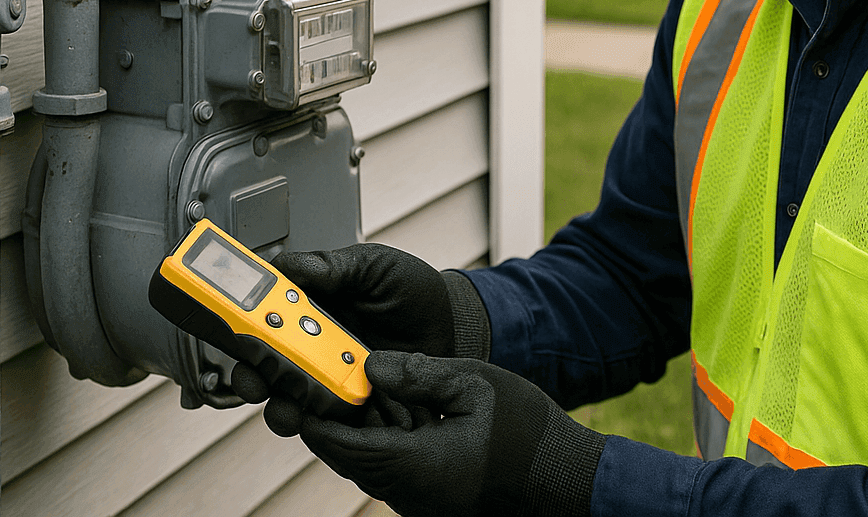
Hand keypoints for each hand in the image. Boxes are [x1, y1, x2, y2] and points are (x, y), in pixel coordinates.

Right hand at [230, 242, 489, 434]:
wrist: (454, 327)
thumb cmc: (414, 292)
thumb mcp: (376, 266)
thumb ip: (335, 266)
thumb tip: (290, 266)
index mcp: (309, 307)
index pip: (262, 317)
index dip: (239, 324)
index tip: (230, 328)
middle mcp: (311, 346)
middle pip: (263, 366)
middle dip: (250, 376)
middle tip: (254, 379)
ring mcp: (329, 379)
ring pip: (288, 401)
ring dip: (281, 407)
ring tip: (290, 408)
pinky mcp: (351, 407)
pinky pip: (326, 423)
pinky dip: (321, 427)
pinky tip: (329, 422)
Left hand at [293, 352, 604, 516]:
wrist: (568, 482)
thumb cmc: (528, 434)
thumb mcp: (475, 384)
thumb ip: (418, 374)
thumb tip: (370, 365)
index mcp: (410, 463)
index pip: (337, 441)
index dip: (313, 410)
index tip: (299, 378)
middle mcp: (405, 491)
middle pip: (345, 454)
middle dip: (330, 416)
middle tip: (320, 375)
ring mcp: (418, 501)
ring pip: (366, 463)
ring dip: (357, 429)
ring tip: (356, 387)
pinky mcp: (431, 501)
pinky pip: (391, 471)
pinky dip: (382, 441)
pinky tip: (396, 413)